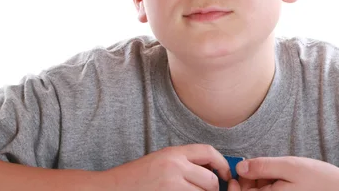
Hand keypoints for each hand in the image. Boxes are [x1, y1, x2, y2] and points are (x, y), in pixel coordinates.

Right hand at [100, 144, 231, 190]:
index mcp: (174, 153)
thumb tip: (211, 170)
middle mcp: (175, 167)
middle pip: (211, 179)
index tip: (225, 174)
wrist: (112, 189)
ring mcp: (172, 185)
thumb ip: (184, 162)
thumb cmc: (136, 176)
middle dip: (214, 189)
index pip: (209, 152)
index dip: (222, 163)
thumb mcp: (161, 159)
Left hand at [227, 156, 338, 190]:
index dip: (235, 184)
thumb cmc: (320, 180)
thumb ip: (263, 167)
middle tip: (256, 167)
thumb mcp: (289, 166)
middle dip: (248, 183)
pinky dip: (272, 187)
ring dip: (260, 184)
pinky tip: (280, 179)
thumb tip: (240, 168)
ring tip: (272, 172)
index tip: (238, 169)